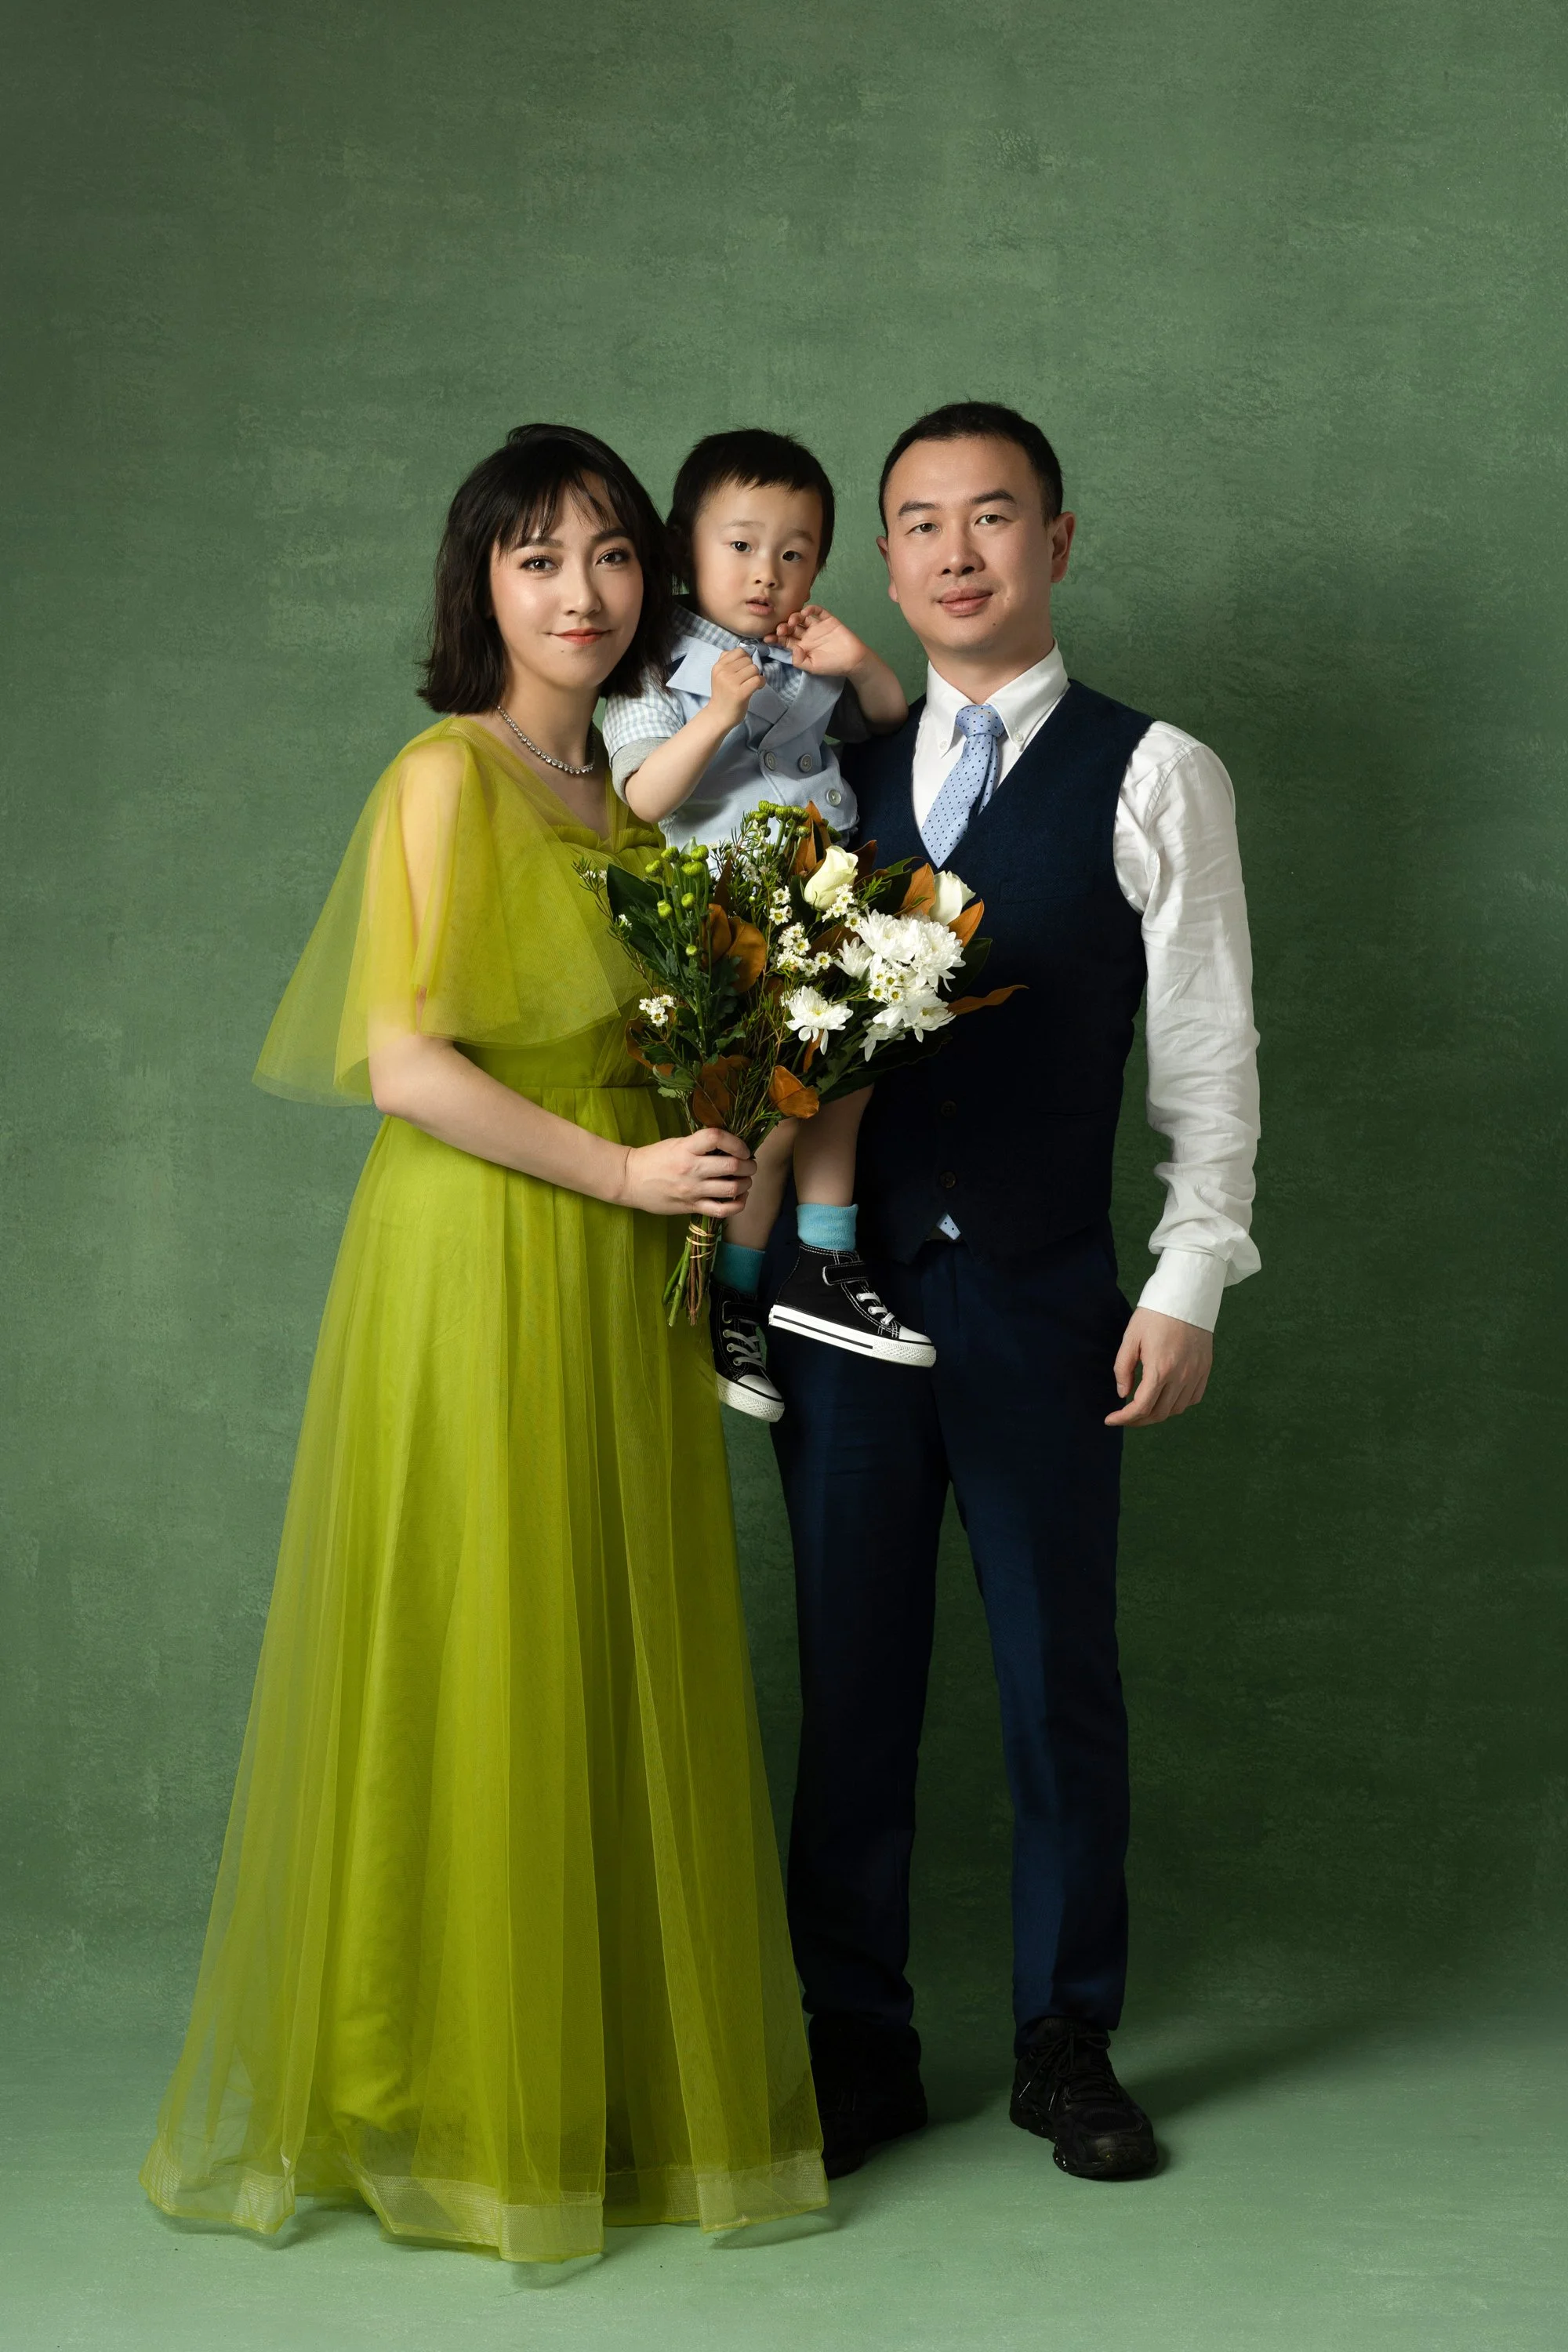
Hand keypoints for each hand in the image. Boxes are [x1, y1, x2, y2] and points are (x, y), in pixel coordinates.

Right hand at [618, 1128, 755, 1217]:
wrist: (630, 1180)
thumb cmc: (654, 1158)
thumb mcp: (676, 1143)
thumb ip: (701, 1145)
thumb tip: (730, 1145)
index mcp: (686, 1148)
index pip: (717, 1138)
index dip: (737, 1142)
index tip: (743, 1148)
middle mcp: (691, 1169)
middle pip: (732, 1166)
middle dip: (748, 1165)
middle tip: (749, 1164)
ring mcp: (692, 1190)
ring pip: (731, 1189)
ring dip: (746, 1183)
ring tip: (745, 1180)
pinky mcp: (691, 1207)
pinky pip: (722, 1210)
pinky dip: (738, 1205)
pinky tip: (739, 1198)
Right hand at [708, 646, 766, 726]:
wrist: (718, 716)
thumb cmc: (723, 695)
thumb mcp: (720, 675)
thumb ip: (728, 662)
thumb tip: (746, 652)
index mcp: (718, 666)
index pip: (739, 651)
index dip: (746, 658)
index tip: (745, 669)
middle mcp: (723, 672)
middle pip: (748, 660)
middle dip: (752, 668)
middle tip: (749, 679)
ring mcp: (731, 682)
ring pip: (754, 668)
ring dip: (757, 676)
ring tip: (752, 684)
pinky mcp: (740, 693)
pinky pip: (757, 679)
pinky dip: (761, 683)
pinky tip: (757, 688)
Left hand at [768, 603, 869, 676]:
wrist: (853, 659)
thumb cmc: (833, 666)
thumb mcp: (813, 668)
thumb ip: (800, 661)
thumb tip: (793, 648)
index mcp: (801, 647)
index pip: (784, 640)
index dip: (775, 638)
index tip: (767, 638)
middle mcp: (807, 635)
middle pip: (790, 628)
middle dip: (782, 627)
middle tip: (781, 629)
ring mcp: (817, 627)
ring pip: (801, 617)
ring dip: (794, 616)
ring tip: (793, 621)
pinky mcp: (827, 620)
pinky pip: (817, 611)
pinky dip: (811, 609)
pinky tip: (806, 612)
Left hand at [1105, 1307, 1213, 1427]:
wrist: (1186, 1296)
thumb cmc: (1155, 1314)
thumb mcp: (1131, 1338)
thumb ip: (1123, 1369)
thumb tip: (1123, 1394)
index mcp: (1160, 1369)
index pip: (1141, 1407)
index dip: (1123, 1418)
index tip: (1110, 1419)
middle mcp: (1181, 1376)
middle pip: (1159, 1413)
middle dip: (1138, 1420)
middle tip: (1124, 1416)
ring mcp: (1196, 1374)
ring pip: (1176, 1409)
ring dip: (1157, 1414)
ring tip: (1143, 1408)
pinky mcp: (1205, 1369)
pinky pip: (1192, 1398)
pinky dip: (1177, 1404)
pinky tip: (1165, 1398)